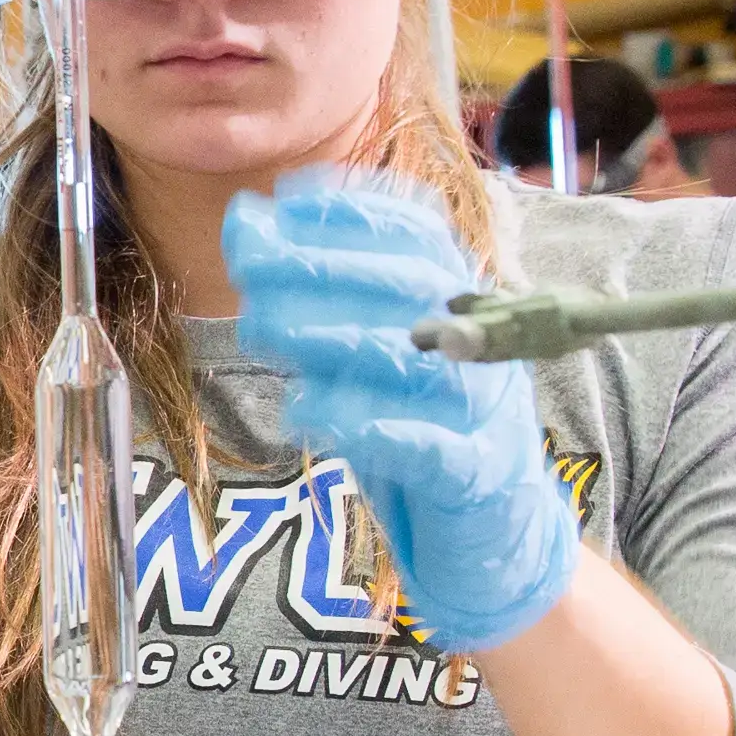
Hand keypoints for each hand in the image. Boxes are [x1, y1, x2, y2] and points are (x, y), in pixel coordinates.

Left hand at [223, 168, 583, 652]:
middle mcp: (477, 341)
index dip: (349, 211)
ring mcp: (484, 407)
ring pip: (416, 361)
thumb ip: (305, 289)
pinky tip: (312, 413)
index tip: (281, 204)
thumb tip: (243, 216)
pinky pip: (432, 449)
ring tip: (261, 329)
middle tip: (249, 273)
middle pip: (409, 286)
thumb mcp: (356, 351)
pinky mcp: (477, 477)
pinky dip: (374, 429)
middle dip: (322, 268)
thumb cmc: (412, 423)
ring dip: (333, 337)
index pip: (414, 231)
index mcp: (455, 298)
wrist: (492, 532)